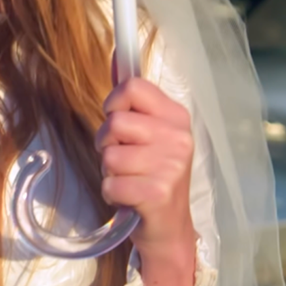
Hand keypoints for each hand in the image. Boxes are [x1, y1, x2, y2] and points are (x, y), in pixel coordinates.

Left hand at [96, 76, 195, 260]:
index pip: (133, 87)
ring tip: (129, 179)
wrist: (169, 228)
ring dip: (109, 171)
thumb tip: (116, 57)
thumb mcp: (148, 134)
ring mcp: (171, 166)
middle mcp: (179, 138)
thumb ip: (131, 99)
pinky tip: (129, 198)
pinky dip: (112, 193)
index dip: (114, 103)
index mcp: (177, 117)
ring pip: (109, 155)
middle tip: (124, 159)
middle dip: (107, 143)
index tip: (119, 123)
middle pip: (115, 121)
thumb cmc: (152, 176)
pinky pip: (111, 183)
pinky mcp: (157, 193)